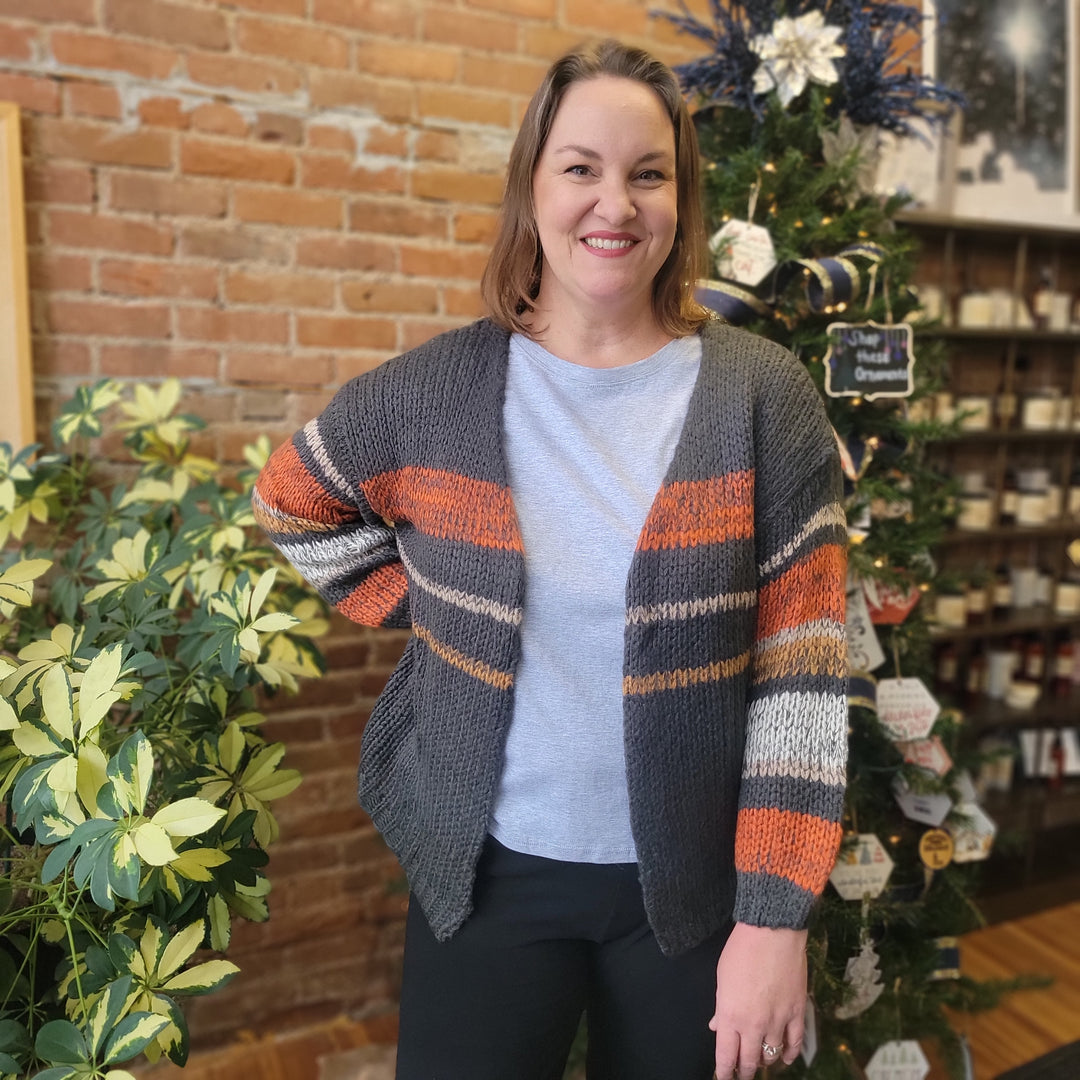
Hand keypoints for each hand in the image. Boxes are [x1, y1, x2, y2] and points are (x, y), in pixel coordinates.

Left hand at [710, 922, 806, 1078]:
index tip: (723, 1076)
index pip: (726, 1055)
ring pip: (772, 1055)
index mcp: (730, 1015)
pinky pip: (795, 1043)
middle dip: (743, 1071)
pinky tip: (786, 1058)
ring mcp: (777, 1021)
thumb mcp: (722, 978)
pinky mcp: (797, 1013)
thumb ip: (721, 1007)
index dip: (724, 1071)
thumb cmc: (741, 950)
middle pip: (749, 1060)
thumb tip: (717, 1026)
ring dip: (765, 1062)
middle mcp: (753, 1024)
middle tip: (741, 1073)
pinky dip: (790, 1055)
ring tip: (760, 1062)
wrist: (772, 932)